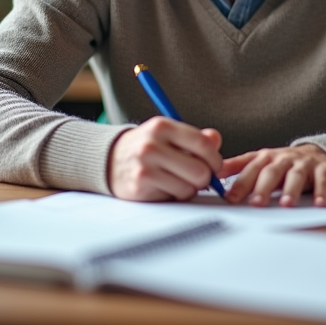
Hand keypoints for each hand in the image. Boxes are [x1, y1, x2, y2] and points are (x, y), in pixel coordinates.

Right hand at [107, 117, 222, 201]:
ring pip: (188, 188)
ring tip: (178, 181)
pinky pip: (173, 198)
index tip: (215, 165)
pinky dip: (174, 195)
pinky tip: (164, 186)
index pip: (203, 144)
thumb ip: (195, 137)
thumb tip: (215, 141)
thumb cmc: (147, 147)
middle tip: (198, 177)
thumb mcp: (168, 134)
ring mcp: (144, 167)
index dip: (215, 159)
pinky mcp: (140, 187)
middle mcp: (152, 145)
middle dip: (205, 178)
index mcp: (162, 127)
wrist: (110, 160)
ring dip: (189, 188)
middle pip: (200, 171)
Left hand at [220, 144, 325, 207]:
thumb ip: (239, 168)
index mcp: (266, 157)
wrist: (322, 154)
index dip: (239, 181)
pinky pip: (322, 180)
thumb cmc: (286, 163)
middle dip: (262, 187)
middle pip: (271, 171)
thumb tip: (212, 175)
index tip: (229, 196)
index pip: (249, 167)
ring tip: (285, 204)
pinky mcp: (324, 170)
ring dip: (290, 190)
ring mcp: (304, 163)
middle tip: (255, 203)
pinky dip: (321, 191)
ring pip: (296, 175)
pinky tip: (318, 203)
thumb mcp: (261, 162)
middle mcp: (283, 158)